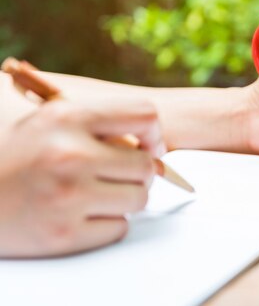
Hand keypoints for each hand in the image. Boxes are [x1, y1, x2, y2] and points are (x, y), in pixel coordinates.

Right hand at [0, 99, 164, 257]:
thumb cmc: (15, 154)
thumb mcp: (48, 120)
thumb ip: (98, 122)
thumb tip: (152, 143)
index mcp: (66, 117)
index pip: (144, 114)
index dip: (153, 133)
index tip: (147, 146)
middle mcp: (69, 155)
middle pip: (146, 166)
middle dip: (138, 173)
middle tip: (118, 175)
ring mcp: (67, 197)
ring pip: (138, 199)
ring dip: (124, 198)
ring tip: (96, 193)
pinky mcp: (63, 235)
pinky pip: (118, 228)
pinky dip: (107, 223)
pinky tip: (81, 214)